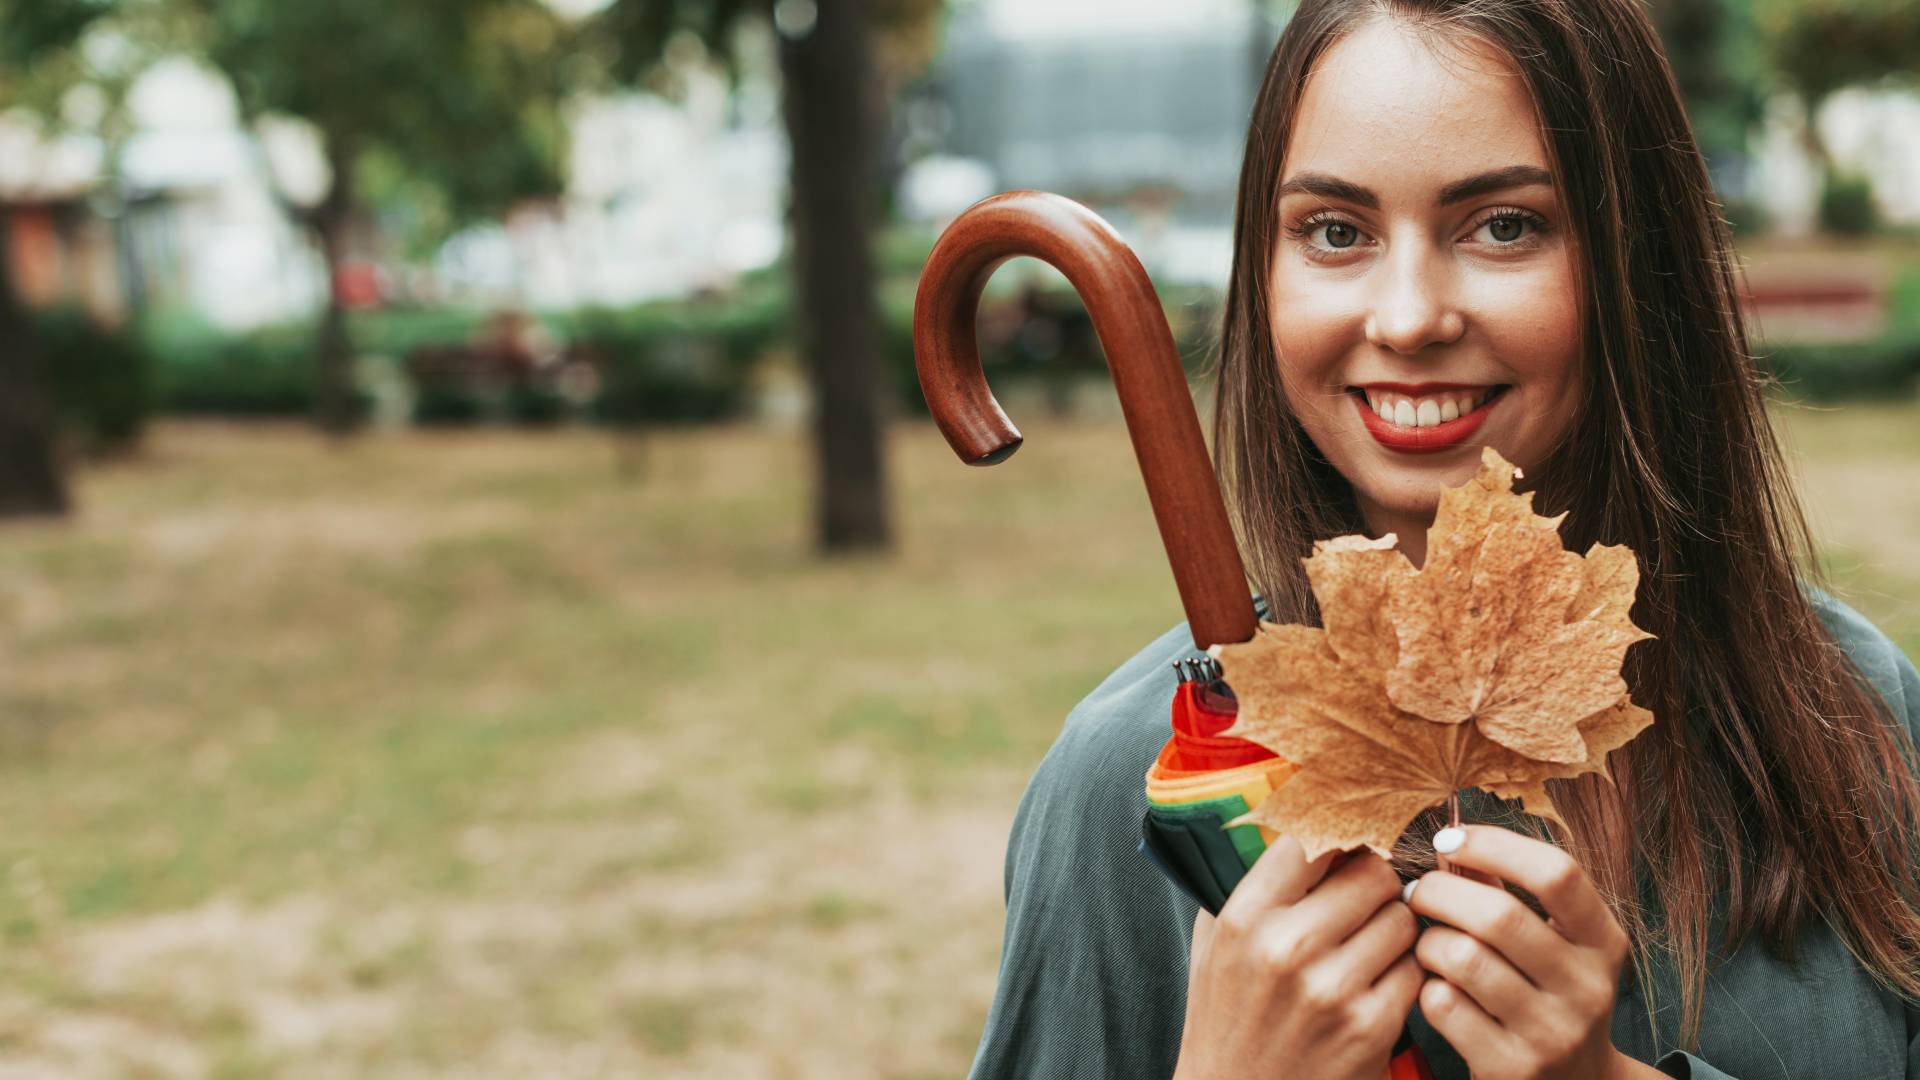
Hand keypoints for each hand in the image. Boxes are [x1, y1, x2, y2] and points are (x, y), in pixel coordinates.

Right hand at [1174, 836, 1421, 1079]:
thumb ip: (1253, 885)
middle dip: (1375, 879)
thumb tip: (1302, 824)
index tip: (1347, 839)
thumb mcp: (1215, 943)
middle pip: (1372, 870)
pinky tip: (1378, 982)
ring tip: (1370, 942)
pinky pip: (1415, 969)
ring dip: (1393, 924)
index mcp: (1245, 918)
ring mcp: (1333, 990)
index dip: (1337, 833)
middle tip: (1367, 894)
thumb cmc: (1225, 1019)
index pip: (1311, 836)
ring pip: (1402, 917)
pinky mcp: (1371, 1028)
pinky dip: (1404, 971)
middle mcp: (1288, 948)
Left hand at [1405, 825, 1659, 1079]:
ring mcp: (1551, 1033)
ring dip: (1428, 942)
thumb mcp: (1552, 944)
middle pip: (1498, 915)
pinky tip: (1436, 988)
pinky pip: (1443, 1004)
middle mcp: (1586, 988)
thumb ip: (1506, 891)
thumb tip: (1451, 841)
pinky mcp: (1511, 1068)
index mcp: (1603, 943)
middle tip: (1418, 892)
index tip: (1451, 840)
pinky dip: (1426, 987)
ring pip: (1462, 958)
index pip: (1557, 874)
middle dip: (1440, 891)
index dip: (1495, 845)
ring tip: (1428, 944)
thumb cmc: (1548, 995)